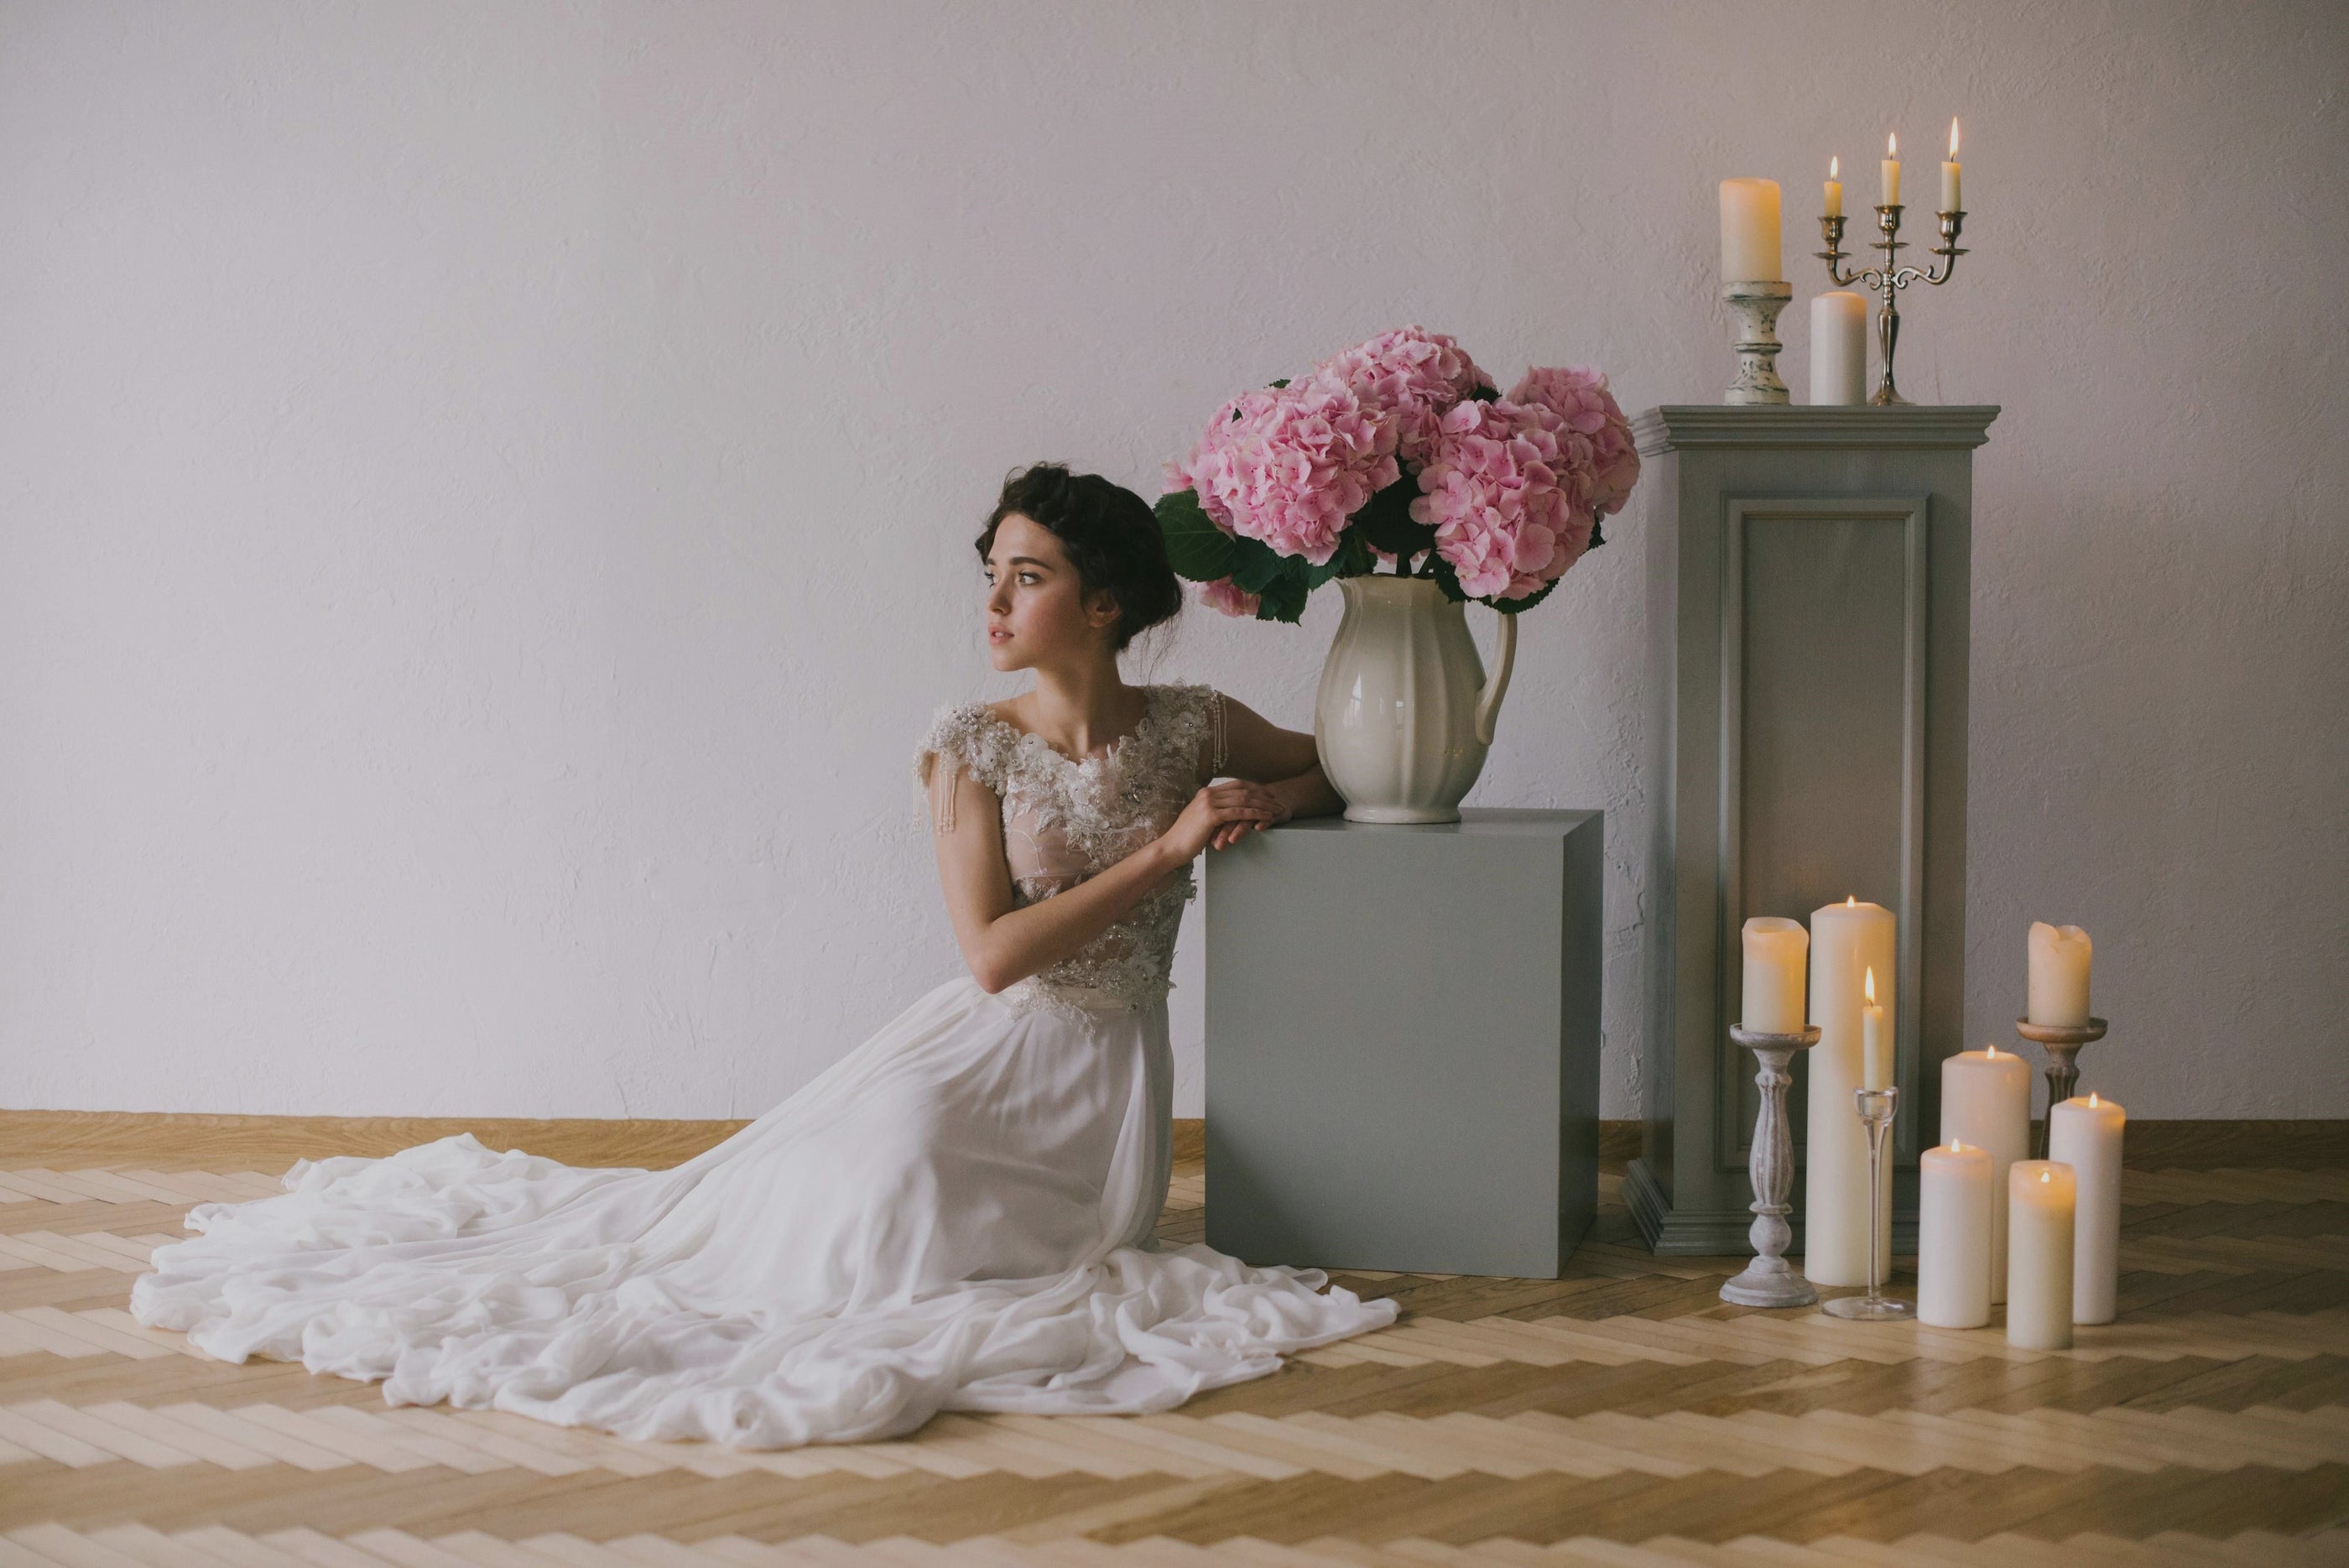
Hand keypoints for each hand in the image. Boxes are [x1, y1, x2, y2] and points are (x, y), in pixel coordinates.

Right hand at [1159, 781, 1282, 863]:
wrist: (1171, 847)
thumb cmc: (1185, 839)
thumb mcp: (1199, 821)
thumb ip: (1212, 813)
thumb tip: (1227, 816)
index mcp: (1205, 793)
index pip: (1236, 785)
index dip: (1254, 788)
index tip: (1268, 793)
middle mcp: (1207, 794)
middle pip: (1243, 790)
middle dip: (1263, 795)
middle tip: (1277, 800)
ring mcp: (1209, 803)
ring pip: (1244, 800)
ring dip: (1263, 805)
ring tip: (1277, 810)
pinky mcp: (1211, 816)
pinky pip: (1240, 812)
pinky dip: (1255, 814)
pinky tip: (1266, 817)